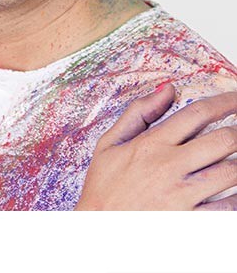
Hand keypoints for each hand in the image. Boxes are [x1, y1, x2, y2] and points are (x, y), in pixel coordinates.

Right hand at [76, 85, 236, 209]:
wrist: (96, 229)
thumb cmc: (103, 187)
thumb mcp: (109, 143)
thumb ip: (138, 113)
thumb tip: (168, 89)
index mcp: (152, 143)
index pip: (197, 113)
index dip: (224, 102)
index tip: (236, 99)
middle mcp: (170, 165)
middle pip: (223, 140)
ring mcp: (182, 193)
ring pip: (232, 171)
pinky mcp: (190, 219)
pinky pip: (228, 208)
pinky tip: (235, 191)